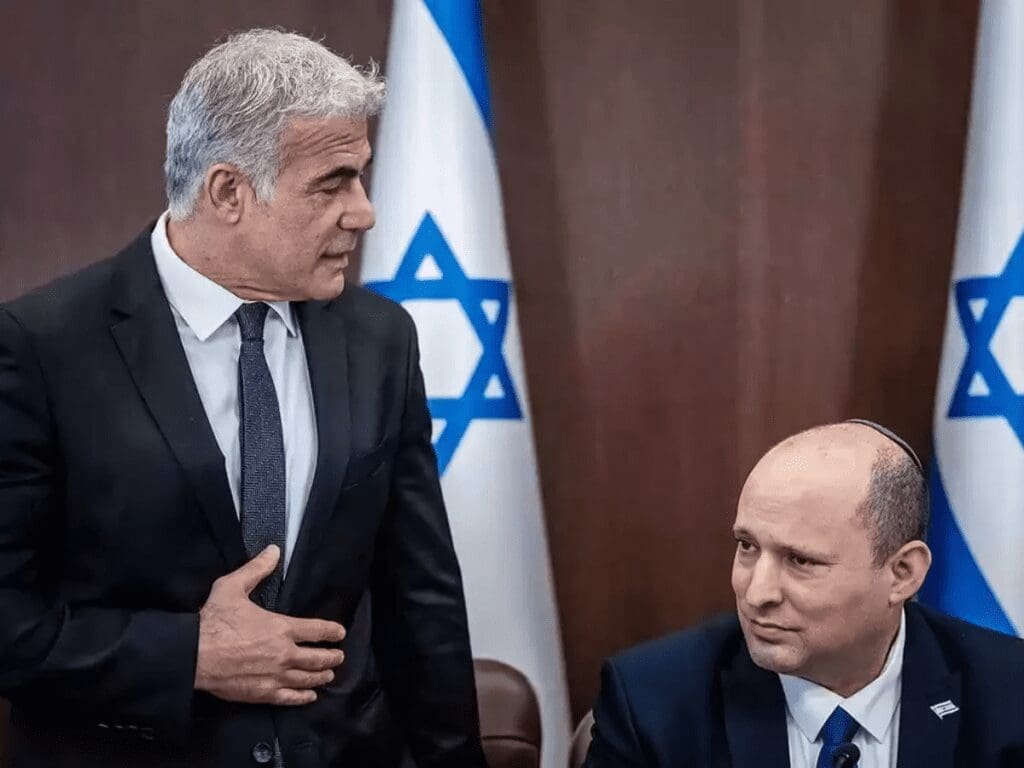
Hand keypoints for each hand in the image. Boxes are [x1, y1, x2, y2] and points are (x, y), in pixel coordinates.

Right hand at [194, 545, 346, 705]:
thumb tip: (273, 551)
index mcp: (281, 628)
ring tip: (329, 674)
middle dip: (332, 656)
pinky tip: (310, 696)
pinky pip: (289, 697)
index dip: (332, 631)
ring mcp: (275, 675)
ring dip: (321, 676)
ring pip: (307, 678)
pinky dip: (303, 697)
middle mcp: (284, 653)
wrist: (194, 655)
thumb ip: (256, 569)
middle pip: (318, 657)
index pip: (317, 630)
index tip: (340, 633)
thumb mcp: (233, 586)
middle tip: (339, 656)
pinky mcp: (262, 693)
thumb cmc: (214, 621)